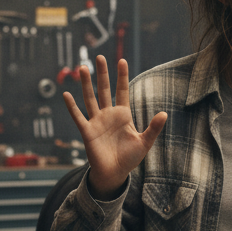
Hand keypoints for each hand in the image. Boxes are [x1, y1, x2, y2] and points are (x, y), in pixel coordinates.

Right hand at [62, 56, 166, 197]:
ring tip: (83, 68)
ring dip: (86, 84)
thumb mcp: (144, 142)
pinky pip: (78, 117)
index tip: (122, 60)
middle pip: (104, 90)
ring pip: (90, 99)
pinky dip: (72, 107)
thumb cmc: (129, 158)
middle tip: (100, 57)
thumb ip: (153, 128)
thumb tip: (165, 113)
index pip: (122, 91)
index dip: (122, 76)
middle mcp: (108, 115)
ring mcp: (96, 122)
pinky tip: (66, 95)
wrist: (115, 173)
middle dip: (102, 74)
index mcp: (123, 115)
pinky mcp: (87, 131)